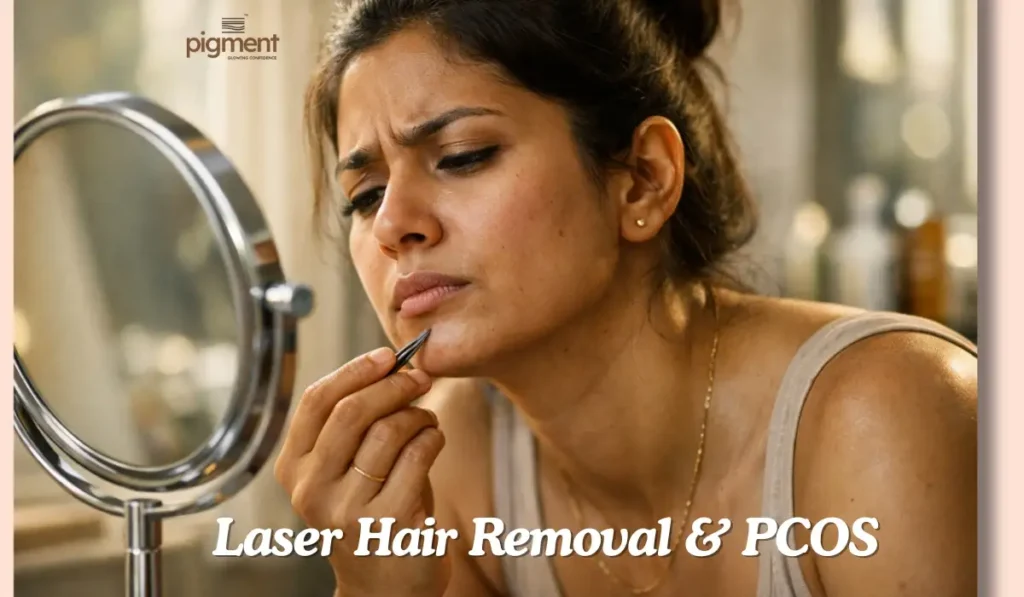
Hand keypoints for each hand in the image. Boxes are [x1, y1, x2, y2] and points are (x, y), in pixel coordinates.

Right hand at [274, 347, 449, 596]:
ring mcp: (347, 510)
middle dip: (393, 385)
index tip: (386, 356)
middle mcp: (312, 490)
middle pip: (352, 412)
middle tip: (419, 378)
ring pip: (388, 431)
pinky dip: (433, 437)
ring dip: (418, 414)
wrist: (385, 589)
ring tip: (427, 421)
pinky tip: (434, 441)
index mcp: (294, 470)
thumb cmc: (371, 514)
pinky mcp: (387, 523)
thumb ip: (357, 425)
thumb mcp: (347, 470)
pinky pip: (417, 456)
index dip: (354, 370)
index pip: (316, 402)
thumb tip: (392, 365)